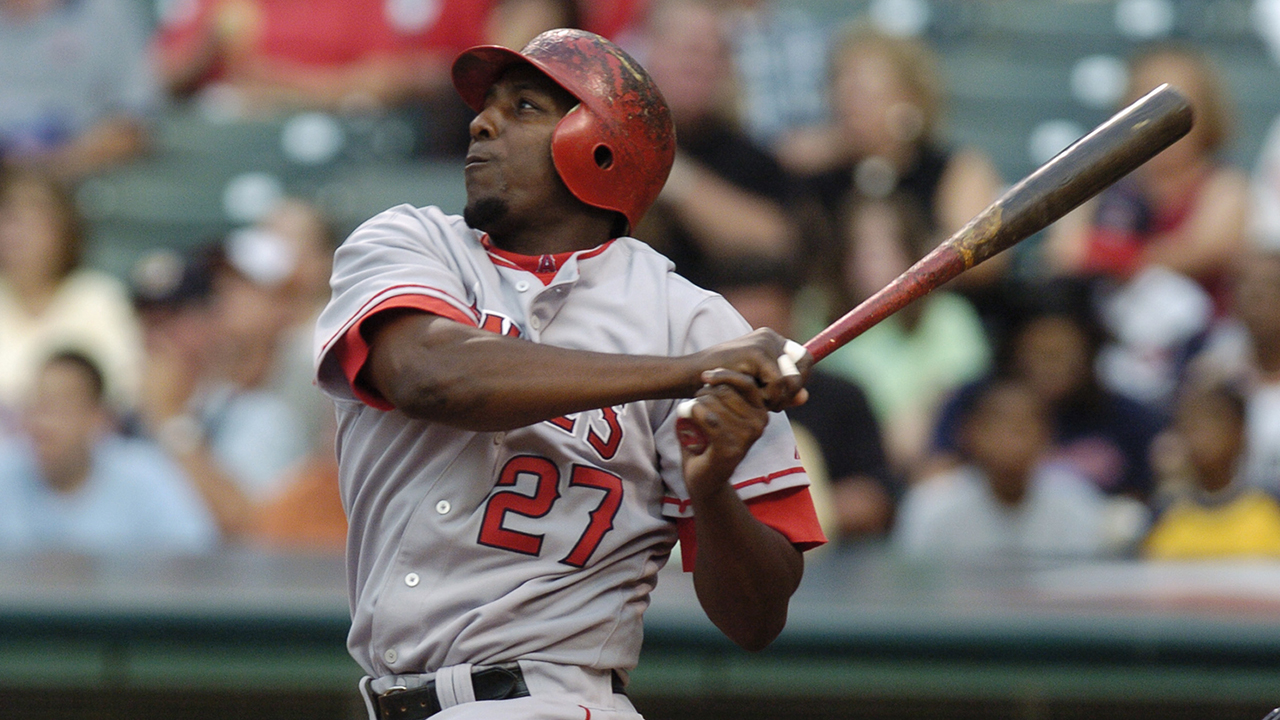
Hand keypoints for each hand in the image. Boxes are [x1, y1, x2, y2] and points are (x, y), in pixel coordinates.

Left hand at [678, 370, 768, 502]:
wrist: (704, 476)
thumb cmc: (709, 438)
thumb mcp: (721, 411)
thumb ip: (724, 391)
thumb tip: (715, 365)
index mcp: (761, 411)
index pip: (746, 382)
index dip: (724, 374)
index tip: (705, 376)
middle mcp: (760, 423)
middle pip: (727, 391)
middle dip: (705, 392)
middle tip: (696, 403)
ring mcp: (747, 436)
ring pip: (715, 403)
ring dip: (697, 404)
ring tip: (693, 414)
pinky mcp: (731, 448)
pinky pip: (708, 419)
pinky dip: (693, 415)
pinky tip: (689, 420)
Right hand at [690, 329, 810, 411]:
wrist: (688, 377)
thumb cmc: (718, 385)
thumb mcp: (754, 391)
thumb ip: (780, 393)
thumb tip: (805, 397)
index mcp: (771, 340)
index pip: (804, 360)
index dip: (798, 382)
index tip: (779, 396)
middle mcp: (770, 336)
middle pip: (804, 367)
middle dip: (790, 391)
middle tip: (767, 403)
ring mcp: (764, 342)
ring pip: (792, 378)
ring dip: (776, 398)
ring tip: (754, 400)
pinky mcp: (757, 352)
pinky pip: (778, 383)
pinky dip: (767, 397)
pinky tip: (748, 397)